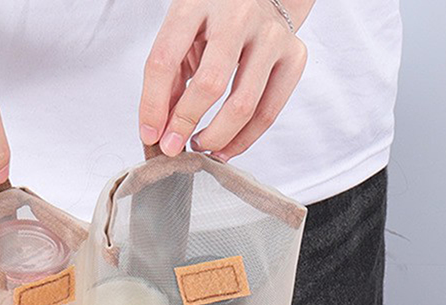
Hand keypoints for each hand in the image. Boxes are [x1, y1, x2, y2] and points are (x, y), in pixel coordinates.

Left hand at [140, 0, 312, 160]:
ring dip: (216, 138)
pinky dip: (243, 140)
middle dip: (186, 123)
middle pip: (209, 84)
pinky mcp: (295, 55)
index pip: (165, 60)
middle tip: (174, 146)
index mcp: (197, 3)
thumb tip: (158, 133)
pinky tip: (225, 148)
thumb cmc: (215, 20)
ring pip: (243, 105)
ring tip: (200, 146)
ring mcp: (271, 35)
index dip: (153, 105)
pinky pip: (268, 113)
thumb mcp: (183, 36)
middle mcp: (238, 15)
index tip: (150, 135)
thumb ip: (168, 80)